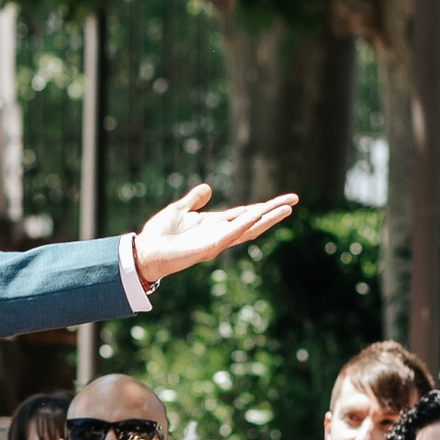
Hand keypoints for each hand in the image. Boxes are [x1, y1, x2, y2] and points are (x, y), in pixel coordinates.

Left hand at [133, 184, 300, 289]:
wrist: (145, 252)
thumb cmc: (159, 234)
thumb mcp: (178, 209)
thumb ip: (194, 200)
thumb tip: (208, 188)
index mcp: (215, 224)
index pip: (246, 213)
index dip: (264, 206)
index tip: (284, 200)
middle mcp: (220, 233)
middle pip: (254, 221)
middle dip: (273, 211)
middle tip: (294, 201)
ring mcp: (216, 241)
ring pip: (248, 229)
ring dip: (266, 218)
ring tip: (285, 208)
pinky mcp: (208, 248)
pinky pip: (230, 235)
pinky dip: (243, 225)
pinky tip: (255, 215)